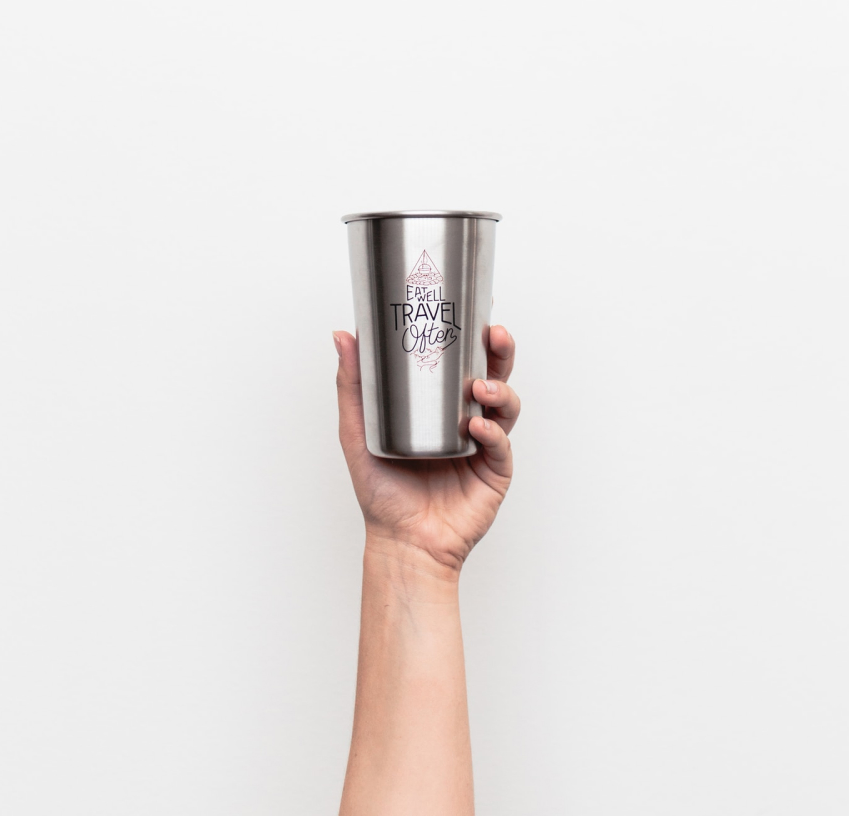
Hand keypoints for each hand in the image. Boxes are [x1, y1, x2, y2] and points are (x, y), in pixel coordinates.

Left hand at [333, 326, 519, 573]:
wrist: (401, 542)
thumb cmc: (381, 490)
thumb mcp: (359, 430)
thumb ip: (352, 384)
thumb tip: (343, 334)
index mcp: (440, 404)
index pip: (463, 359)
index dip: (474, 333)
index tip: (476, 306)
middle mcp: (467, 418)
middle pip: (494, 373)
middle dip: (500, 350)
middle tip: (493, 334)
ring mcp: (484, 444)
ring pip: (505, 404)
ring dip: (498, 388)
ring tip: (479, 388)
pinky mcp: (494, 471)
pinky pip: (500, 444)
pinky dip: (492, 433)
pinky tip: (476, 430)